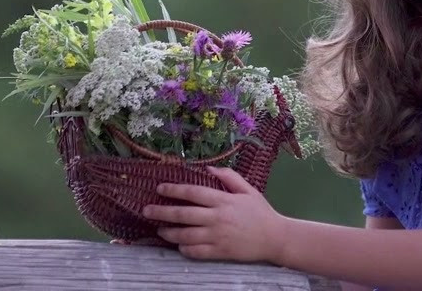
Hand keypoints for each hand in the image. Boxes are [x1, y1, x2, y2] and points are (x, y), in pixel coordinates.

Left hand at [143, 166, 287, 262]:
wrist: (275, 237)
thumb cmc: (260, 212)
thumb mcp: (248, 190)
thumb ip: (229, 177)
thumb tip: (208, 168)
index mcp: (223, 200)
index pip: (193, 193)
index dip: (174, 190)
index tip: (160, 189)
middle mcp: (217, 218)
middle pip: (183, 215)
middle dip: (162, 212)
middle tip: (146, 210)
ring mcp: (217, 236)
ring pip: (186, 235)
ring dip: (169, 233)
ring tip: (160, 230)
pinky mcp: (219, 252)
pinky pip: (196, 252)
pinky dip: (184, 249)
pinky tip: (179, 245)